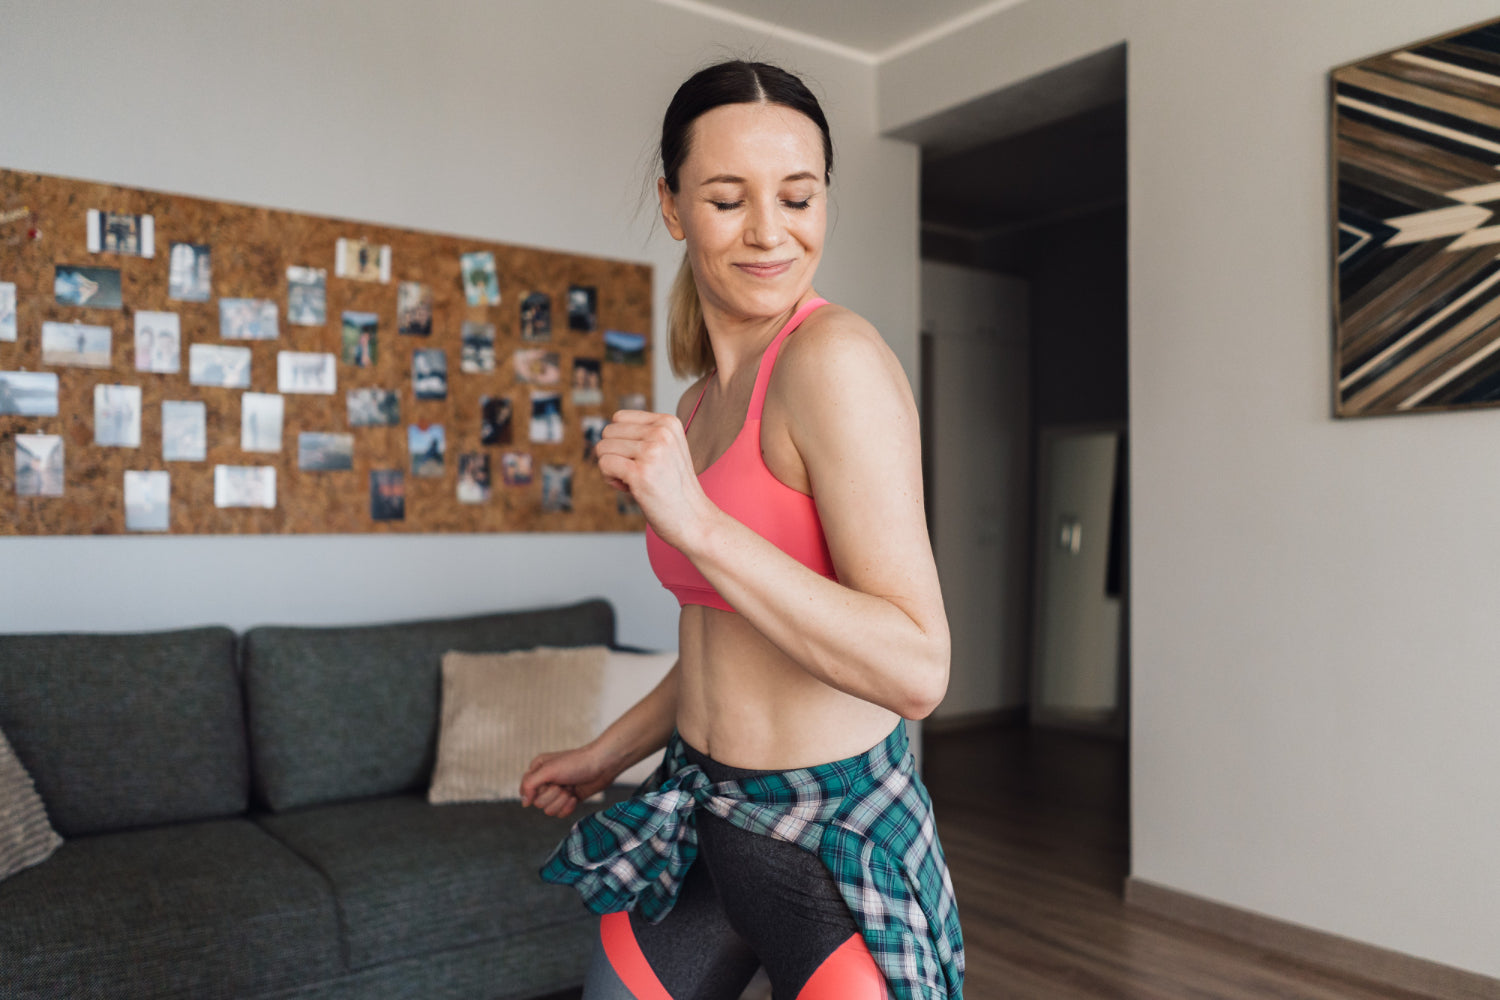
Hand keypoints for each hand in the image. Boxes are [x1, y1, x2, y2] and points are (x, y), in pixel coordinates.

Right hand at [520, 743, 616, 817]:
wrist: (602, 766)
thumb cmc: (576, 763)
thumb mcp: (548, 770)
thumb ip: (530, 784)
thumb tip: (524, 803)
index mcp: (537, 769)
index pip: (525, 790)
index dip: (536, 790)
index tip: (548, 782)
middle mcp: (545, 781)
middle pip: (538, 803)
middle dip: (552, 795)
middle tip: (563, 784)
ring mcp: (557, 792)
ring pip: (549, 810)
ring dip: (561, 801)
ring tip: (570, 789)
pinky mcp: (568, 800)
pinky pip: (560, 814)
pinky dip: (568, 807)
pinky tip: (575, 797)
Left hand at [596, 410, 713, 549]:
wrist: (693, 519)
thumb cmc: (674, 488)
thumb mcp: (666, 449)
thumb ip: (643, 434)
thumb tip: (604, 432)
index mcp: (668, 423)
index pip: (619, 418)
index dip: (621, 440)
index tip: (639, 459)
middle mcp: (661, 433)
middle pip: (608, 433)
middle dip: (615, 454)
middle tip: (637, 472)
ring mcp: (652, 452)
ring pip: (603, 449)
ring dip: (612, 469)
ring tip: (635, 481)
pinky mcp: (641, 473)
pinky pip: (604, 464)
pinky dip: (610, 479)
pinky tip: (629, 488)